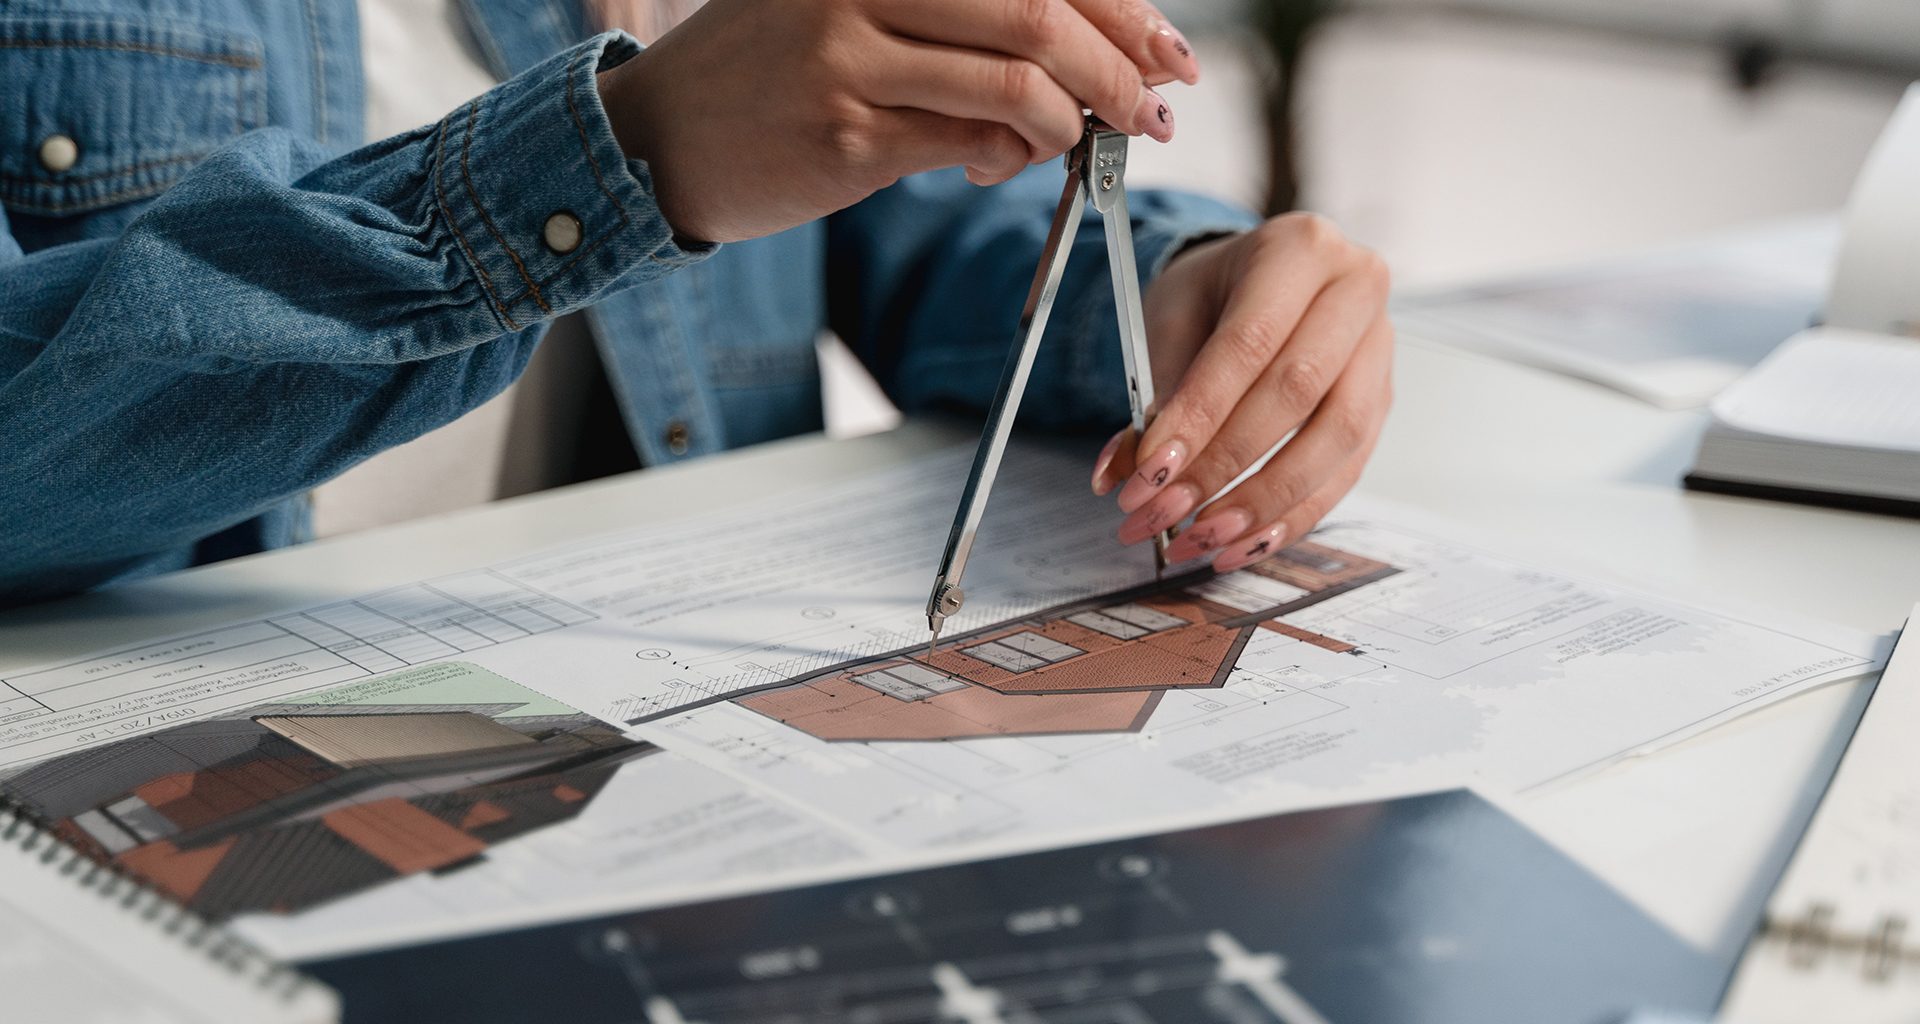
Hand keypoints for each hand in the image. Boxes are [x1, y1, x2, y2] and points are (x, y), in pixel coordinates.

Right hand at [596, 0, 1200, 242]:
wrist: (660, 137)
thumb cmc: (775, 70)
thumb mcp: (858, 8)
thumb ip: (964, 17)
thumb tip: (1093, 47)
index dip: (1122, 8)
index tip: (1168, 52)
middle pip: (1041, 13)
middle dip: (1121, 71)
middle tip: (1155, 113)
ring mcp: (850, 56)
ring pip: (1017, 86)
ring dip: (1074, 126)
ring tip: (1077, 145)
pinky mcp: (844, 135)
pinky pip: (970, 145)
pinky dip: (1010, 161)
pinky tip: (999, 165)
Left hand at [1093, 215, 1393, 572]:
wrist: (1259, 280)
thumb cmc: (1215, 293)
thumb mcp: (1173, 318)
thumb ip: (1155, 393)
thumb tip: (1124, 473)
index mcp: (1300, 249)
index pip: (1250, 342)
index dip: (1200, 415)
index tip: (1151, 471)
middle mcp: (1356, 290)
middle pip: (1298, 393)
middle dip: (1224, 466)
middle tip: (1164, 512)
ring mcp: (1379, 349)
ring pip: (1334, 440)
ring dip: (1263, 503)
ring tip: (1201, 539)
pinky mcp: (1381, 401)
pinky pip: (1347, 470)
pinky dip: (1293, 515)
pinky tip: (1243, 543)